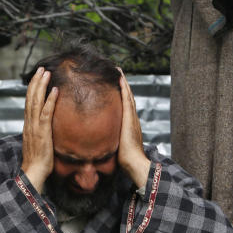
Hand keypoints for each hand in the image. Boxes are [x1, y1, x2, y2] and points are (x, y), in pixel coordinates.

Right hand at [21, 67, 58, 193]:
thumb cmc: (37, 162)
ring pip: (36, 102)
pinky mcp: (42, 133)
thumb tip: (47, 129)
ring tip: (46, 73)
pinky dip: (50, 101)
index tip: (37, 77)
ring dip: (41, 86)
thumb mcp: (38, 144)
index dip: (32, 89)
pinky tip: (55, 91)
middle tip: (41, 68)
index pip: (29, 103)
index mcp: (28, 125)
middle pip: (31, 98)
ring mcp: (35, 128)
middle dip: (36, 82)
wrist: (33, 173)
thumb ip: (40, 133)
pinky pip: (46, 114)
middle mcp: (29, 124)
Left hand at [117, 71, 150, 189]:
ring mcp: (132, 117)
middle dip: (123, 85)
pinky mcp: (130, 118)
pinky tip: (120, 79)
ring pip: (128, 95)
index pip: (124, 106)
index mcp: (129, 124)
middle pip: (127, 97)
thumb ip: (109, 142)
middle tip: (117, 72)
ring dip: (124, 82)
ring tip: (118, 70)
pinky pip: (127, 99)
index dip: (121, 95)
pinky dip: (124, 88)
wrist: (133, 162)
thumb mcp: (115, 146)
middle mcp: (132, 118)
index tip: (116, 85)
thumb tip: (98, 144)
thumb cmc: (124, 159)